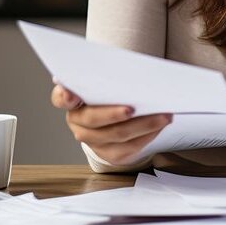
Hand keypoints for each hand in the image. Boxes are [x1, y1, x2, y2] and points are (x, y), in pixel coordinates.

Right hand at [51, 81, 171, 166]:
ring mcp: (92, 141)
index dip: (65, 97)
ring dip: (143, 125)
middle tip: (133, 108)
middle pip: (93, 119)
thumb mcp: (108, 82)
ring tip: (164, 115)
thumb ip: (111, 76)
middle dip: (114, 114)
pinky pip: (129, 148)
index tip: (71, 94)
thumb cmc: (112, 94)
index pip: (61, 98)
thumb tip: (132, 70)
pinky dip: (148, 135)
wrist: (117, 119)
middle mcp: (78, 122)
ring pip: (117, 135)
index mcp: (72, 100)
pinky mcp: (110, 154)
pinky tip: (160, 126)